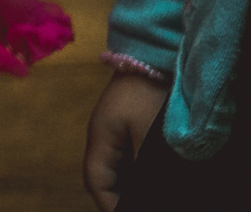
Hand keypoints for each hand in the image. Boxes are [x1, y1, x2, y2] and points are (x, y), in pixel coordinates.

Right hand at [82, 69, 166, 209]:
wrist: (155, 54)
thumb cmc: (148, 92)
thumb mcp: (148, 133)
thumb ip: (144, 164)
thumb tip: (142, 193)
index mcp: (101, 138)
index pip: (96, 180)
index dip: (109, 204)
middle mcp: (104, 135)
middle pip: (104, 176)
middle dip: (118, 197)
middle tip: (136, 206)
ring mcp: (116, 128)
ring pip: (118, 167)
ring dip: (127, 184)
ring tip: (144, 195)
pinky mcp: (131, 122)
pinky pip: (128, 154)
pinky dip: (136, 171)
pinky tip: (150, 176)